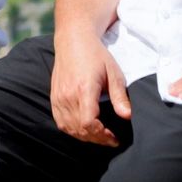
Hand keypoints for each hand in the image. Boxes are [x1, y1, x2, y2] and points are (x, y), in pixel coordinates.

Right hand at [50, 31, 131, 146]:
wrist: (73, 41)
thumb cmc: (96, 55)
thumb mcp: (113, 73)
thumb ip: (119, 96)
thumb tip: (127, 116)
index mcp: (84, 89)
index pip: (88, 123)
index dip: (102, 135)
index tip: (114, 138)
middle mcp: (68, 95)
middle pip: (80, 129)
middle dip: (97, 139)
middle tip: (111, 139)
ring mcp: (58, 97)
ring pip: (69, 128)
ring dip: (85, 137)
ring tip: (99, 136)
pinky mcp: (54, 98)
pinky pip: (60, 122)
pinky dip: (72, 130)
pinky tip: (84, 129)